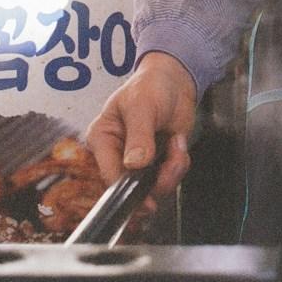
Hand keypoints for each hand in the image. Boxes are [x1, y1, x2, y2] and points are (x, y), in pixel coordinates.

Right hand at [86, 51, 197, 194]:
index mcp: (102, 139)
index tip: (147, 201)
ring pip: (154, 187)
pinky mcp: (156, 163)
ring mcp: (137, 162)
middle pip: (133, 188)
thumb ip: (139, 135)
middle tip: (174, 158)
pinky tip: (178, 142)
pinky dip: (179, 163)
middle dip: (159, 178)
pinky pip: (169, 177)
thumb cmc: (151, 85)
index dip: (128, 190)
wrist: (175, 81)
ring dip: (172, 169)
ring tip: (176, 143)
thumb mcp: (142, 105)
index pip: (109, 175)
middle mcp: (116, 155)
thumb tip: (134, 163)